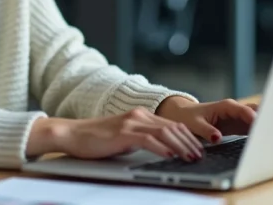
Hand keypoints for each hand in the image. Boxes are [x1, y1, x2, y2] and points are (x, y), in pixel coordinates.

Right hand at [26, 108, 204, 161]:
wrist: (72, 134)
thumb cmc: (97, 139)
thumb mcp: (125, 138)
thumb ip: (142, 139)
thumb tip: (162, 150)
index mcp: (140, 115)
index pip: (171, 124)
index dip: (187, 136)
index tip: (198, 148)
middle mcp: (138, 115)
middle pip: (172, 126)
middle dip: (189, 142)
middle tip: (200, 155)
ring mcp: (131, 122)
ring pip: (164, 132)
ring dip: (181, 146)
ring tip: (191, 157)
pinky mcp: (123, 133)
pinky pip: (147, 139)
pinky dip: (162, 147)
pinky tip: (170, 155)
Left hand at [155, 96, 257, 142]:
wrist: (185, 115)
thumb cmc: (188, 117)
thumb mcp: (194, 124)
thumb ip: (206, 130)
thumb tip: (218, 138)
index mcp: (226, 107)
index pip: (244, 110)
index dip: (253, 118)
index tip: (261, 127)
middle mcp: (235, 110)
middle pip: (255, 112)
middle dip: (265, 120)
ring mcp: (238, 118)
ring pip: (256, 120)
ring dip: (264, 127)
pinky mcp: (238, 126)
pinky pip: (252, 128)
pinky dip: (259, 134)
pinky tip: (265, 143)